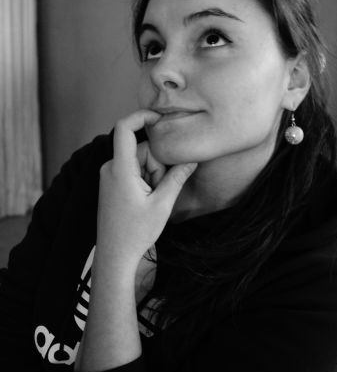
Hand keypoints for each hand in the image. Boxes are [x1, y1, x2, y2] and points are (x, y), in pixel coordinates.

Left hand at [95, 110, 196, 268]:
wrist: (114, 256)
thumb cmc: (136, 233)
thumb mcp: (162, 204)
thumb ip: (177, 177)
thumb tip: (192, 158)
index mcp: (120, 169)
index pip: (124, 128)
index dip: (141, 116)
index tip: (160, 116)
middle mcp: (110, 169)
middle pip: (141, 150)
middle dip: (157, 164)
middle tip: (160, 191)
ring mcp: (109, 177)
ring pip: (139, 162)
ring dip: (151, 175)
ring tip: (152, 200)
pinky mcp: (111, 185)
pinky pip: (132, 171)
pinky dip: (144, 181)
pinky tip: (146, 201)